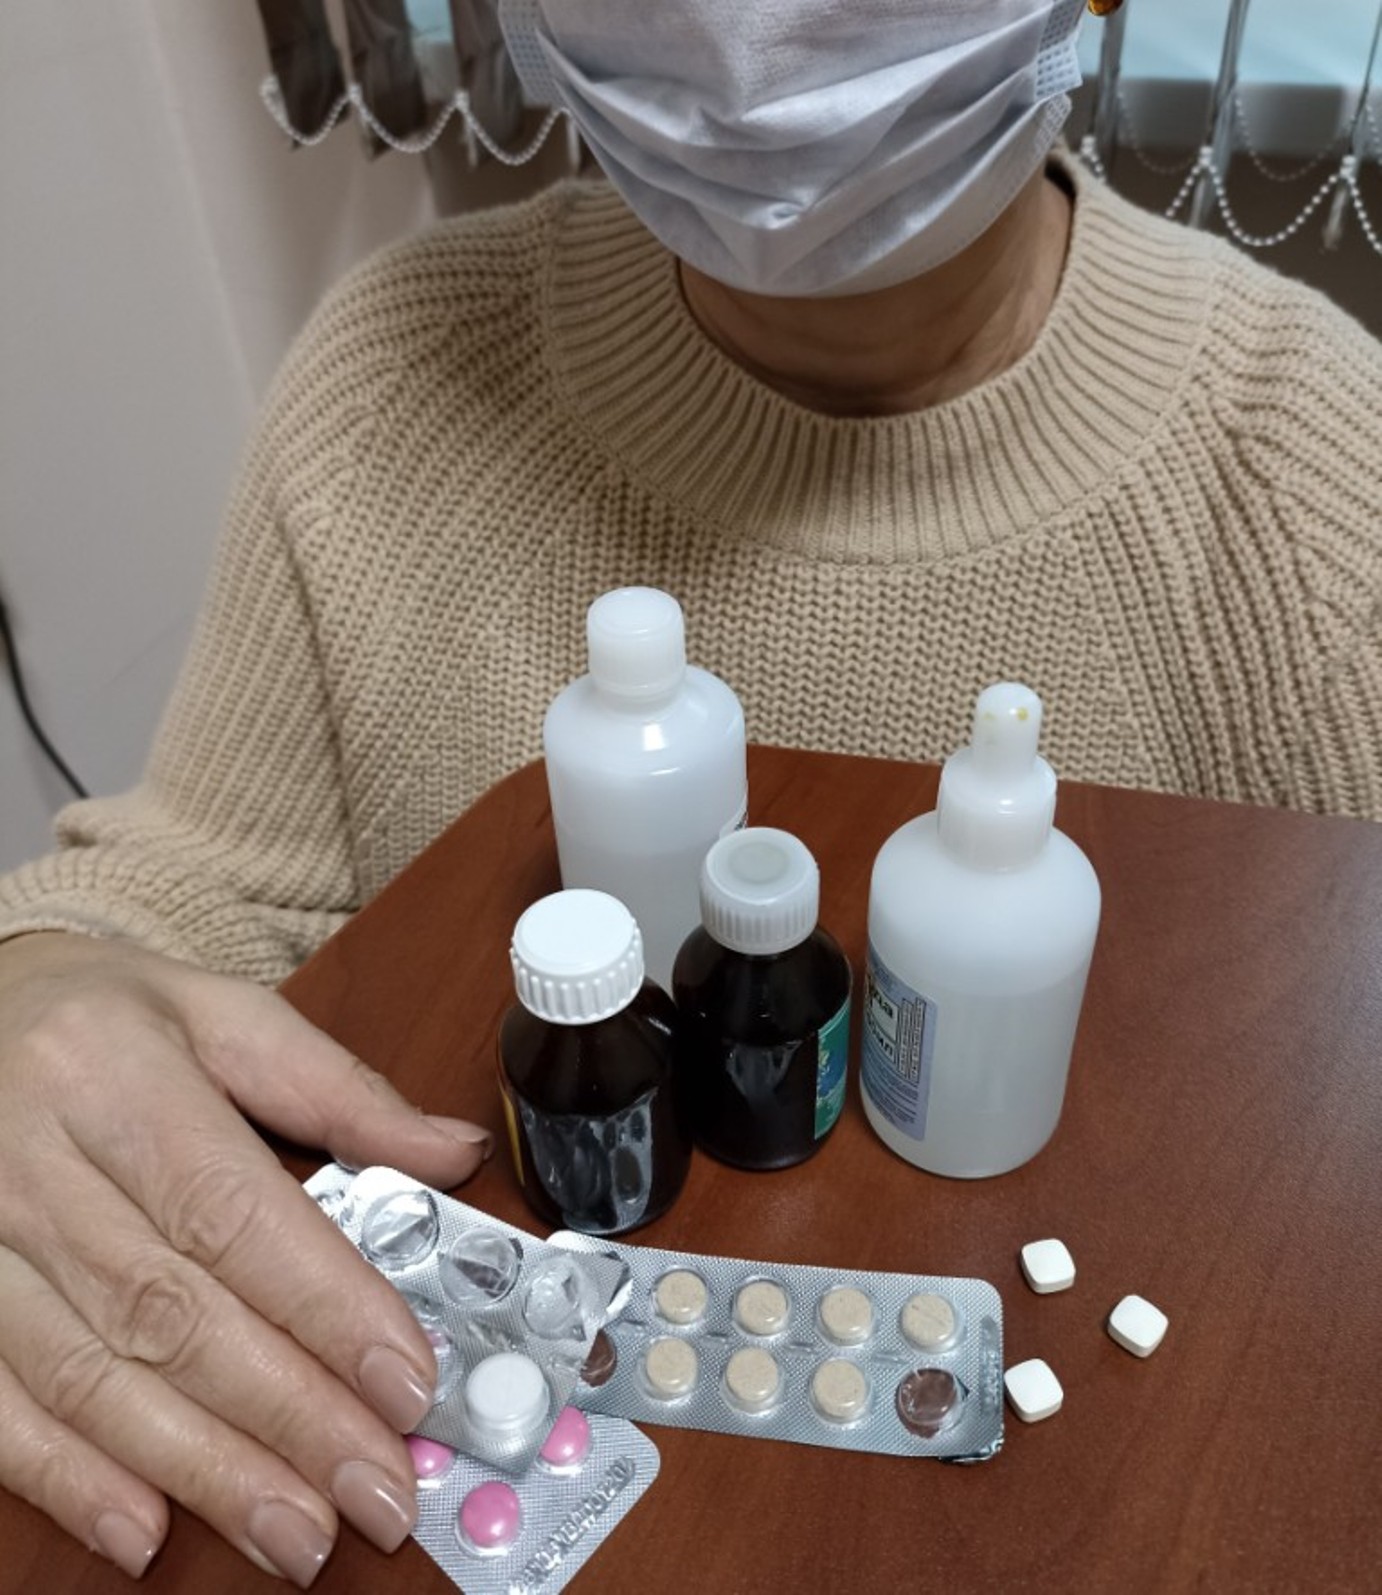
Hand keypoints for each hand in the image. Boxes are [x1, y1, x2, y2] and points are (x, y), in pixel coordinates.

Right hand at [0, 931, 491, 1585]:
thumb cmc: (102, 1014)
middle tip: (376, 1490)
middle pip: (170, 1309)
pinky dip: (66, 1477)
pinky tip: (143, 1530)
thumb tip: (455, 1153)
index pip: (232, 1209)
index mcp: (114, 1072)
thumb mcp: (223, 1014)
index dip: (324, 1305)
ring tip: (297, 1533)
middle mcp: (30, 1159)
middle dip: (284, 1414)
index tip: (406, 1382)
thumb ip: (340, 1090)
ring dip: (200, 1467)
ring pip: (90, 1373)